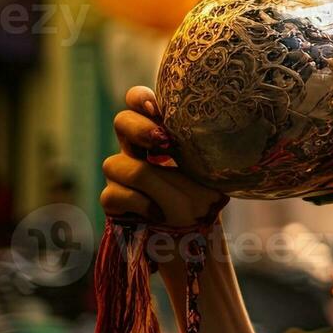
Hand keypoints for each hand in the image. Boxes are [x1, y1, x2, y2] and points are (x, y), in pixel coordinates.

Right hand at [101, 85, 228, 229]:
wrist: (194, 233)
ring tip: (186, 202)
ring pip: (119, 164)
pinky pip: (116, 194)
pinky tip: (163, 214)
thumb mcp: (212, 169)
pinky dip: (145, 205)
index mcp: (159, 132)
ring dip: (158, 183)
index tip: (158, 109)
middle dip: (140, 129)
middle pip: (121, 121)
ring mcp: (120, 173)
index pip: (138, 101)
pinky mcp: (111, 199)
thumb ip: (207, 150)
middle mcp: (135, 148)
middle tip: (164, 142)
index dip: (140, 99)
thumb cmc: (206, 194)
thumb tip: (220, 142)